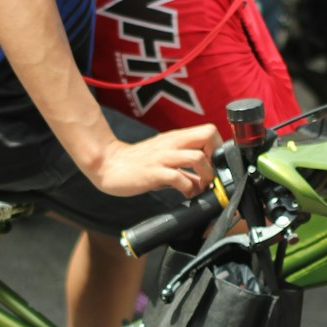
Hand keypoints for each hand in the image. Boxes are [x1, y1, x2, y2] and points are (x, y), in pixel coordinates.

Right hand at [87, 123, 220, 198]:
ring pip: (197, 157)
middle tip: (212, 174)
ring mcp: (163, 157)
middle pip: (208, 135)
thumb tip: (204, 183)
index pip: (209, 131)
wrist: (108, 165)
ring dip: (206, 176)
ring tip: (201, 188)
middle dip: (217, 157)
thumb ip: (186, 170)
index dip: (218, 148)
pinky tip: (185, 195)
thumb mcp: (165, 161)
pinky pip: (178, 178)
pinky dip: (188, 189)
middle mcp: (172, 143)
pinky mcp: (153, 172)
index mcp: (176, 138)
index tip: (215, 166)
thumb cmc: (137, 163)